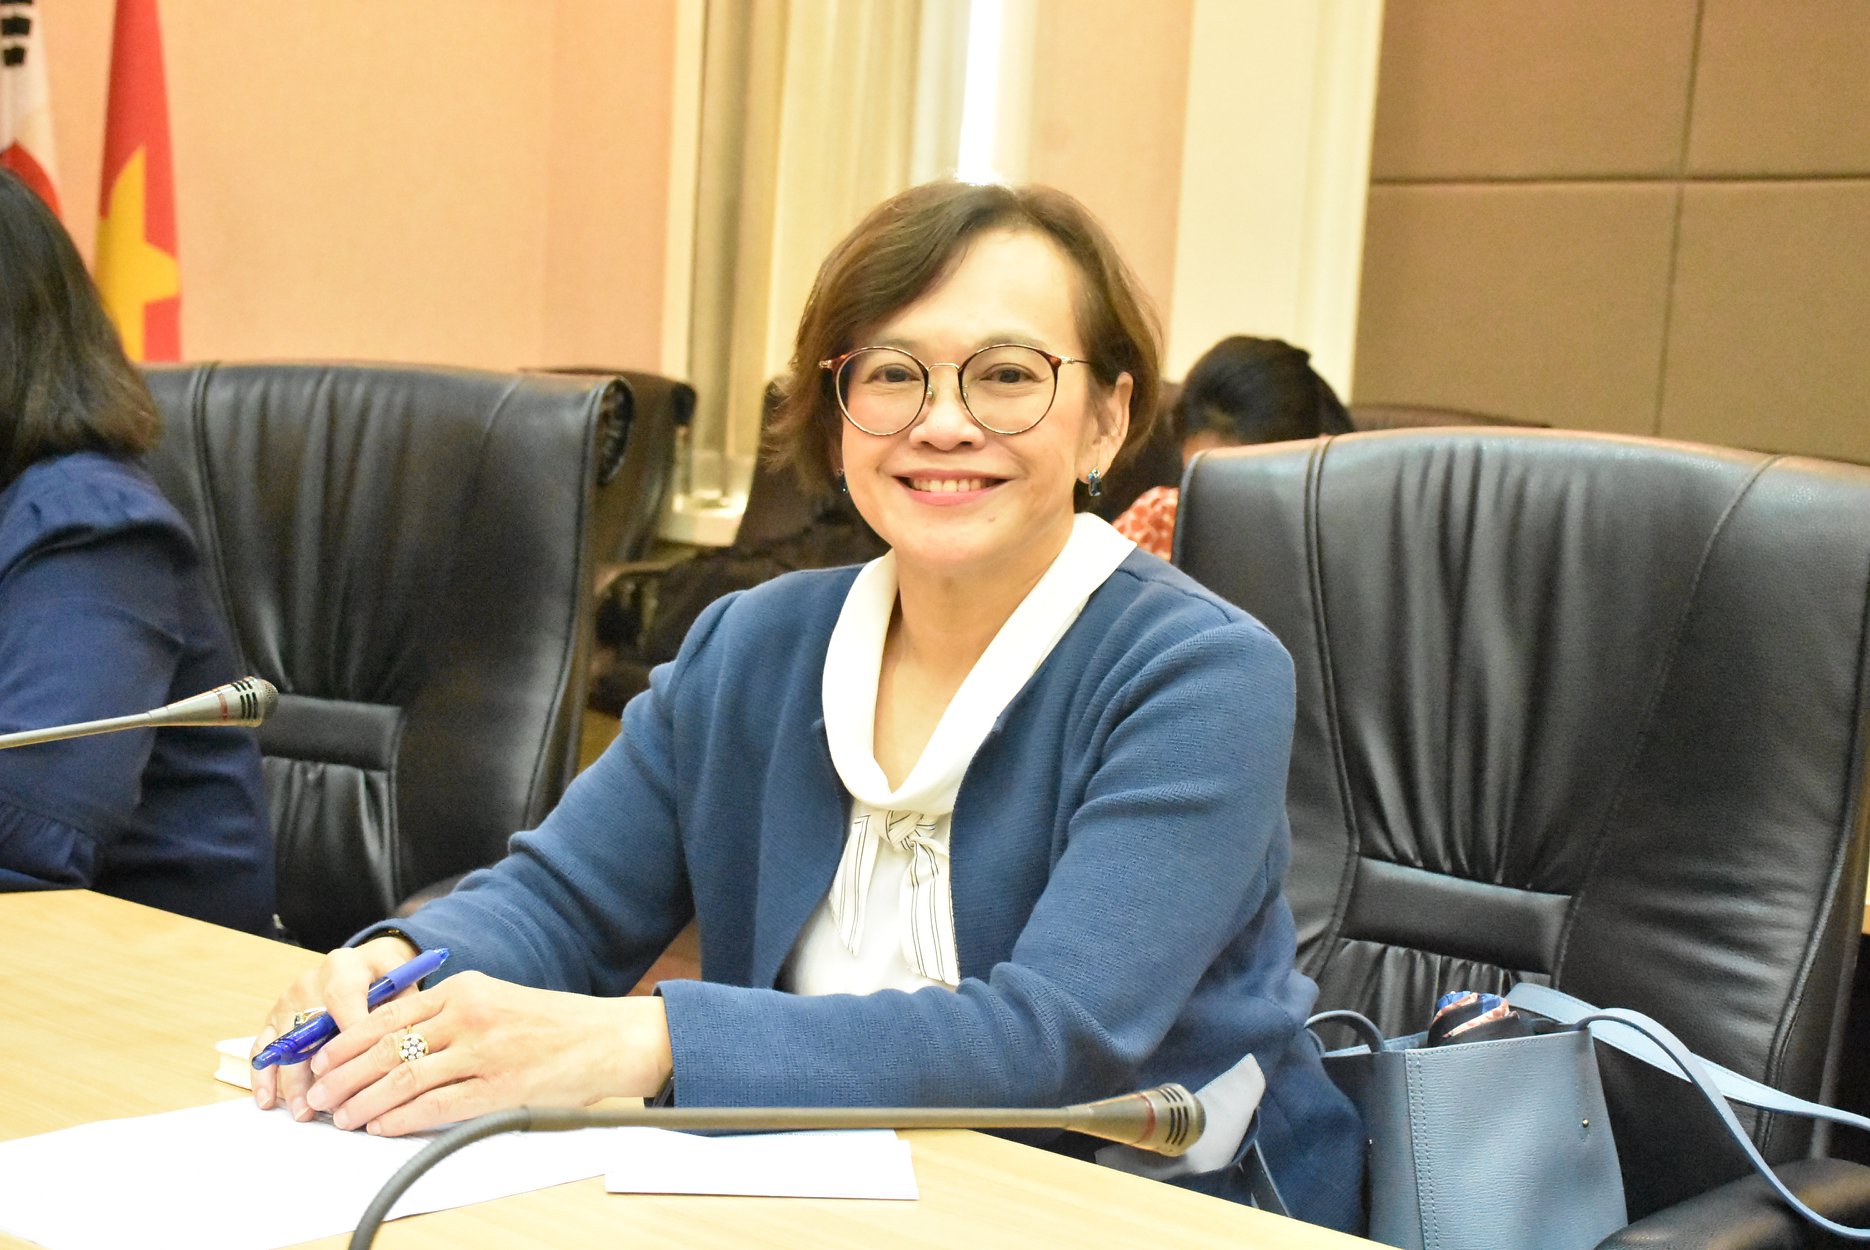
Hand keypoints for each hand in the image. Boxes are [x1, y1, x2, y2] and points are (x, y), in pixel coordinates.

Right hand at [251, 935, 418, 1119]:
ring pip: (283, 1045)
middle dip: (314, 1071)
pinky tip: (267, 1099)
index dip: (348, 1038)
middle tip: (324, 1104)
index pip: (342, 1003)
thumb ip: (404, 1006)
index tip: (358, 1072)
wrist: (361, 963)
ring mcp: (287, 1001)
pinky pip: (262, 1047)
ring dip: (290, 1081)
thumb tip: (406, 1041)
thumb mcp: (401, 980)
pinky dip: (263, 1074)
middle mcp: (309, 983)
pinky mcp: (274, 1018)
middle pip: (307, 1030)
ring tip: (302, 1111)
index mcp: (343, 969)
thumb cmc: (384, 975)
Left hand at [296, 970, 673, 1135]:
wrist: (609, 1038)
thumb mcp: (497, 1001)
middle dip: (342, 1075)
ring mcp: (483, 1051)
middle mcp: (469, 1014)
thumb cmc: (555, 1025)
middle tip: (319, 1096)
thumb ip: (451, 1016)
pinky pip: (435, 1104)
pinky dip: (401, 1119)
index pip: (386, 1015)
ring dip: (364, 1102)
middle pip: (384, 1046)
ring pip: (402, 1076)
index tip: (321, 1061)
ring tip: (342, 1118)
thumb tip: (395, 1044)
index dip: (345, 1042)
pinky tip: (382, 1127)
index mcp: (464, 990)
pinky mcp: (499, 1086)